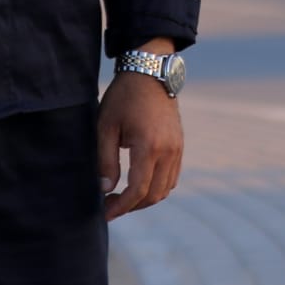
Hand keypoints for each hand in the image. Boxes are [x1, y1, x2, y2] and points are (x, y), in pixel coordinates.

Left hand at [98, 70, 183, 221]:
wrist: (150, 72)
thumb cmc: (124, 98)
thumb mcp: (106, 127)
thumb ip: (105, 160)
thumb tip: (105, 189)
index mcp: (149, 146)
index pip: (138, 190)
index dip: (121, 207)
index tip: (105, 212)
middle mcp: (168, 151)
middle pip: (154, 194)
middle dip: (132, 206)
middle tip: (110, 205)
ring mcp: (178, 148)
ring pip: (166, 188)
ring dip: (146, 198)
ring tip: (124, 196)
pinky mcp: (179, 144)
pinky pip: (172, 176)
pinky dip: (157, 186)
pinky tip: (140, 182)